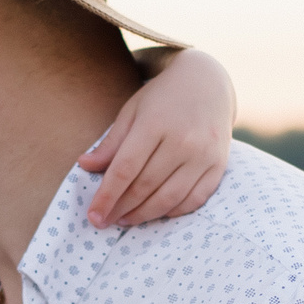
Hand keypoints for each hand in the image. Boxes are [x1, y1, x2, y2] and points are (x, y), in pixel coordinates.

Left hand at [78, 46, 234, 227]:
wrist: (207, 82)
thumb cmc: (162, 98)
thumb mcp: (132, 111)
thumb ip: (111, 142)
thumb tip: (85, 165)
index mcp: (155, 124)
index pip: (125, 169)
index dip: (106, 196)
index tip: (93, 215)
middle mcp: (183, 141)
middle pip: (145, 186)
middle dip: (121, 208)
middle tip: (105, 220)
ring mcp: (204, 155)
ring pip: (169, 198)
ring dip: (143, 215)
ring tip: (125, 219)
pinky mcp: (218, 165)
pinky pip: (194, 199)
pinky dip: (173, 212)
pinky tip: (155, 213)